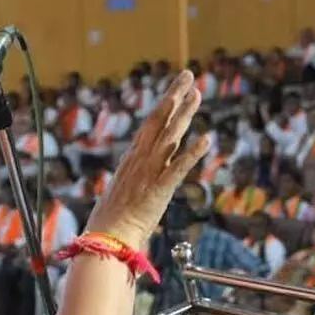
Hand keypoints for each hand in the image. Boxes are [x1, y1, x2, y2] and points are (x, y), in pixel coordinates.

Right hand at [84, 71, 209, 248]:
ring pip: (169, 136)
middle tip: (188, 75)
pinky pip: (179, 168)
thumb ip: (132, 179)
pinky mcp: (159, 190)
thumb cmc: (111, 222)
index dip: (166, 106)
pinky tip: (207, 139)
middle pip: (159, 121)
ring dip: (184, 114)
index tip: (178, 90)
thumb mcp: (122, 193)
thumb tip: (136, 175)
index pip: (150, 126)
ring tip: (197, 93)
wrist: (107, 239)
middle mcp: (140, 160)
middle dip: (174, 96)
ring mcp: (149, 173)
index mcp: (131, 160)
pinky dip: (193, 153)